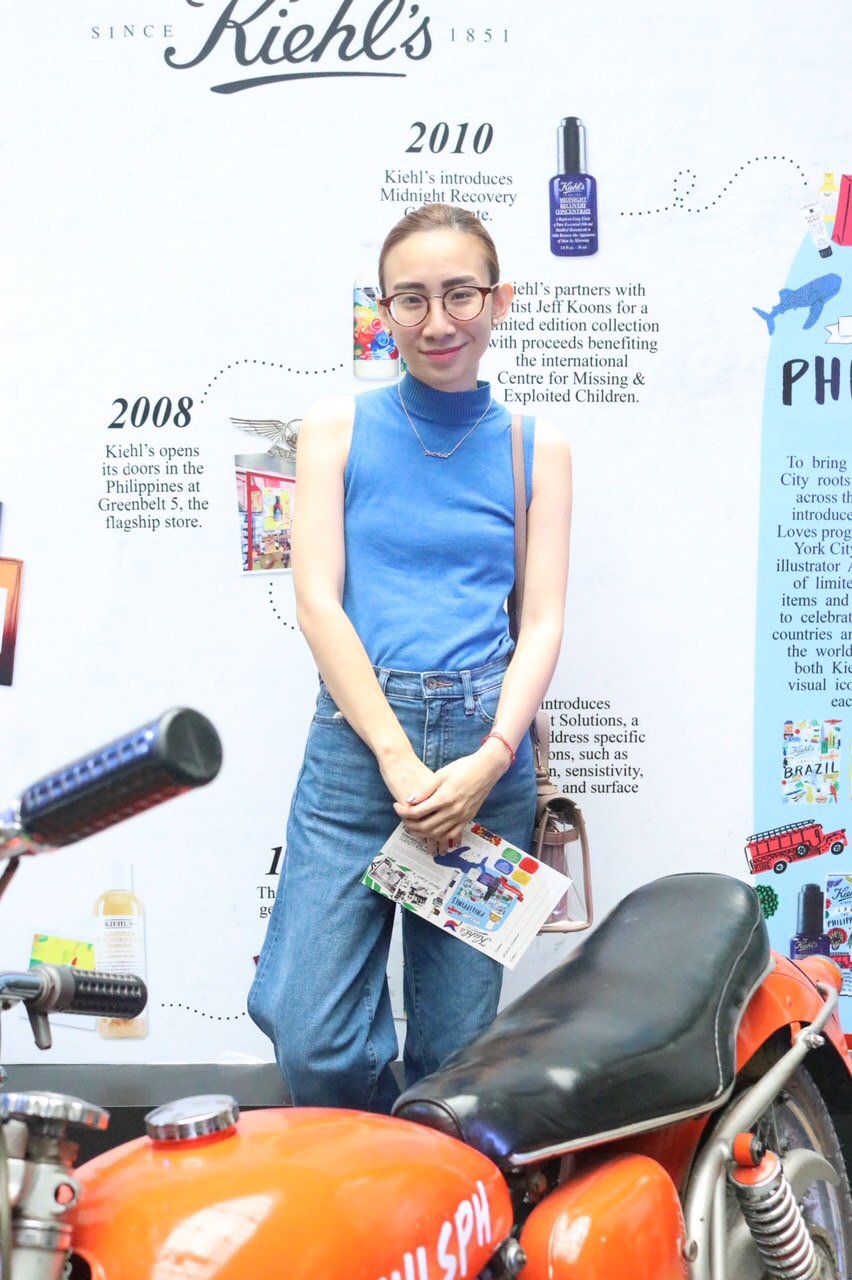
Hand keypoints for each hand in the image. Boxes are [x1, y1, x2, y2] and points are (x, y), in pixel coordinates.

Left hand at [393, 745, 508, 853]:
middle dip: (409, 824)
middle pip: (424, 826)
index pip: (417, 812)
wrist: (487, 770)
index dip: (403, 811)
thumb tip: (408, 800)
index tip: (396, 806)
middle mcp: (453, 811)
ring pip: (436, 834)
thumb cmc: (463, 768)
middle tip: (402, 818)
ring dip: (421, 833)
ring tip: (413, 826)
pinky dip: (439, 837)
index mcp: (444, 798)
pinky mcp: (467, 819)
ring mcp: (461, 817)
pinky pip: (451, 835)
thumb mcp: (441, 774)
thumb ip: (424, 789)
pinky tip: (431, 833)